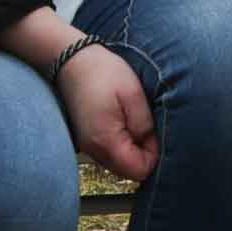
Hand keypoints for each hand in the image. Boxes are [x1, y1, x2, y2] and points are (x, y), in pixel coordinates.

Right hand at [56, 43, 158, 181]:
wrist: (74, 60)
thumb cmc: (105, 73)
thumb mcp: (134, 96)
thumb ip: (144, 126)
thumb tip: (154, 148)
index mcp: (105, 141)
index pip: (138, 170)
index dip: (155, 155)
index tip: (157, 132)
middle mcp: (93, 150)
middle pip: (128, 169)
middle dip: (145, 152)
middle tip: (149, 124)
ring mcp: (87, 145)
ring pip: (120, 160)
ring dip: (133, 146)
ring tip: (136, 117)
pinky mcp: (87, 137)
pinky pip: (110, 150)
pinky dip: (123, 141)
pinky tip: (125, 118)